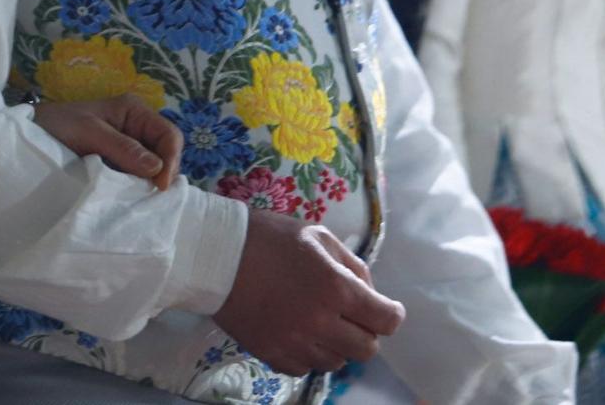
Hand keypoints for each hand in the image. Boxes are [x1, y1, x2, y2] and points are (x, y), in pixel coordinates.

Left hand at [32, 94, 181, 189]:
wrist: (31, 134)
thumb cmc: (58, 125)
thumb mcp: (88, 132)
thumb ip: (122, 147)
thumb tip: (157, 168)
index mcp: (134, 111)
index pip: (169, 135)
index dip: (171, 160)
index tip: (159, 186)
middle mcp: (137, 127)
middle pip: (166, 154)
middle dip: (162, 174)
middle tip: (149, 197)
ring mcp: (129, 147)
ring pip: (153, 169)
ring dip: (148, 183)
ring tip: (138, 199)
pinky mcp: (119, 163)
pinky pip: (137, 177)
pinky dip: (135, 187)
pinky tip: (127, 197)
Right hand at [212, 209, 404, 374]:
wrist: (214, 255)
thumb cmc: (268, 237)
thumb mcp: (317, 235)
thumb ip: (351, 264)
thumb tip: (369, 292)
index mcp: (336, 288)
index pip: (386, 321)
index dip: (390, 314)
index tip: (384, 308)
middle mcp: (321, 323)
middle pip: (367, 349)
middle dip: (365, 331)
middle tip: (350, 315)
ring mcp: (295, 344)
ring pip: (337, 362)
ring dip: (337, 345)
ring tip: (320, 323)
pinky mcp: (272, 355)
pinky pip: (305, 368)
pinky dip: (308, 354)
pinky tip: (297, 333)